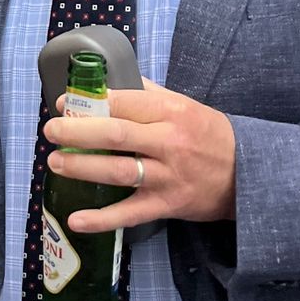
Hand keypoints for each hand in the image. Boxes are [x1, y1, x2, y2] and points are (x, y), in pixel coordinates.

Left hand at [44, 79, 235, 231]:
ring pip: (119, 171)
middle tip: (50, 131)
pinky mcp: (167, 204)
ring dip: (82, 168)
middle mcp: (167, 142)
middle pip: (116, 135)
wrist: (248, 172)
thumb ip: (148, 93)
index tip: (63, 104)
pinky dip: (102, 219)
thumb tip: (109, 81)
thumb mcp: (184, 105)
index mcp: (170, 112)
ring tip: (55, 163)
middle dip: (78, 132)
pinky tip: (76, 219)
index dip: (90, 103)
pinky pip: (130, 213)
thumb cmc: (209, 134)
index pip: (124, 103)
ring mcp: (167, 175)